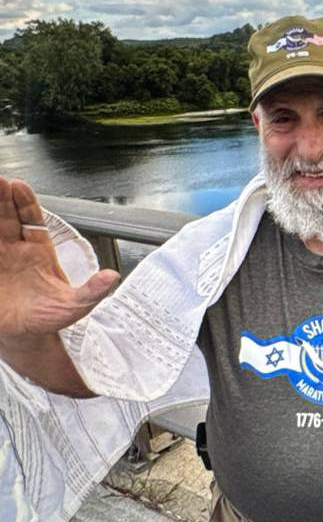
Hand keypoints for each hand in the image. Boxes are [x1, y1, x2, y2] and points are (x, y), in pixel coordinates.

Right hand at [0, 176, 119, 340]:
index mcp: (38, 251)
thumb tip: (112, 277)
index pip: (32, 220)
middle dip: (1, 197)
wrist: (24, 335)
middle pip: (6, 216)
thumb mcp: (74, 305)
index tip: (19, 187)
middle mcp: (15, 249)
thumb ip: (92, 291)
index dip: (25, 203)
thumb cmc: (47, 317)